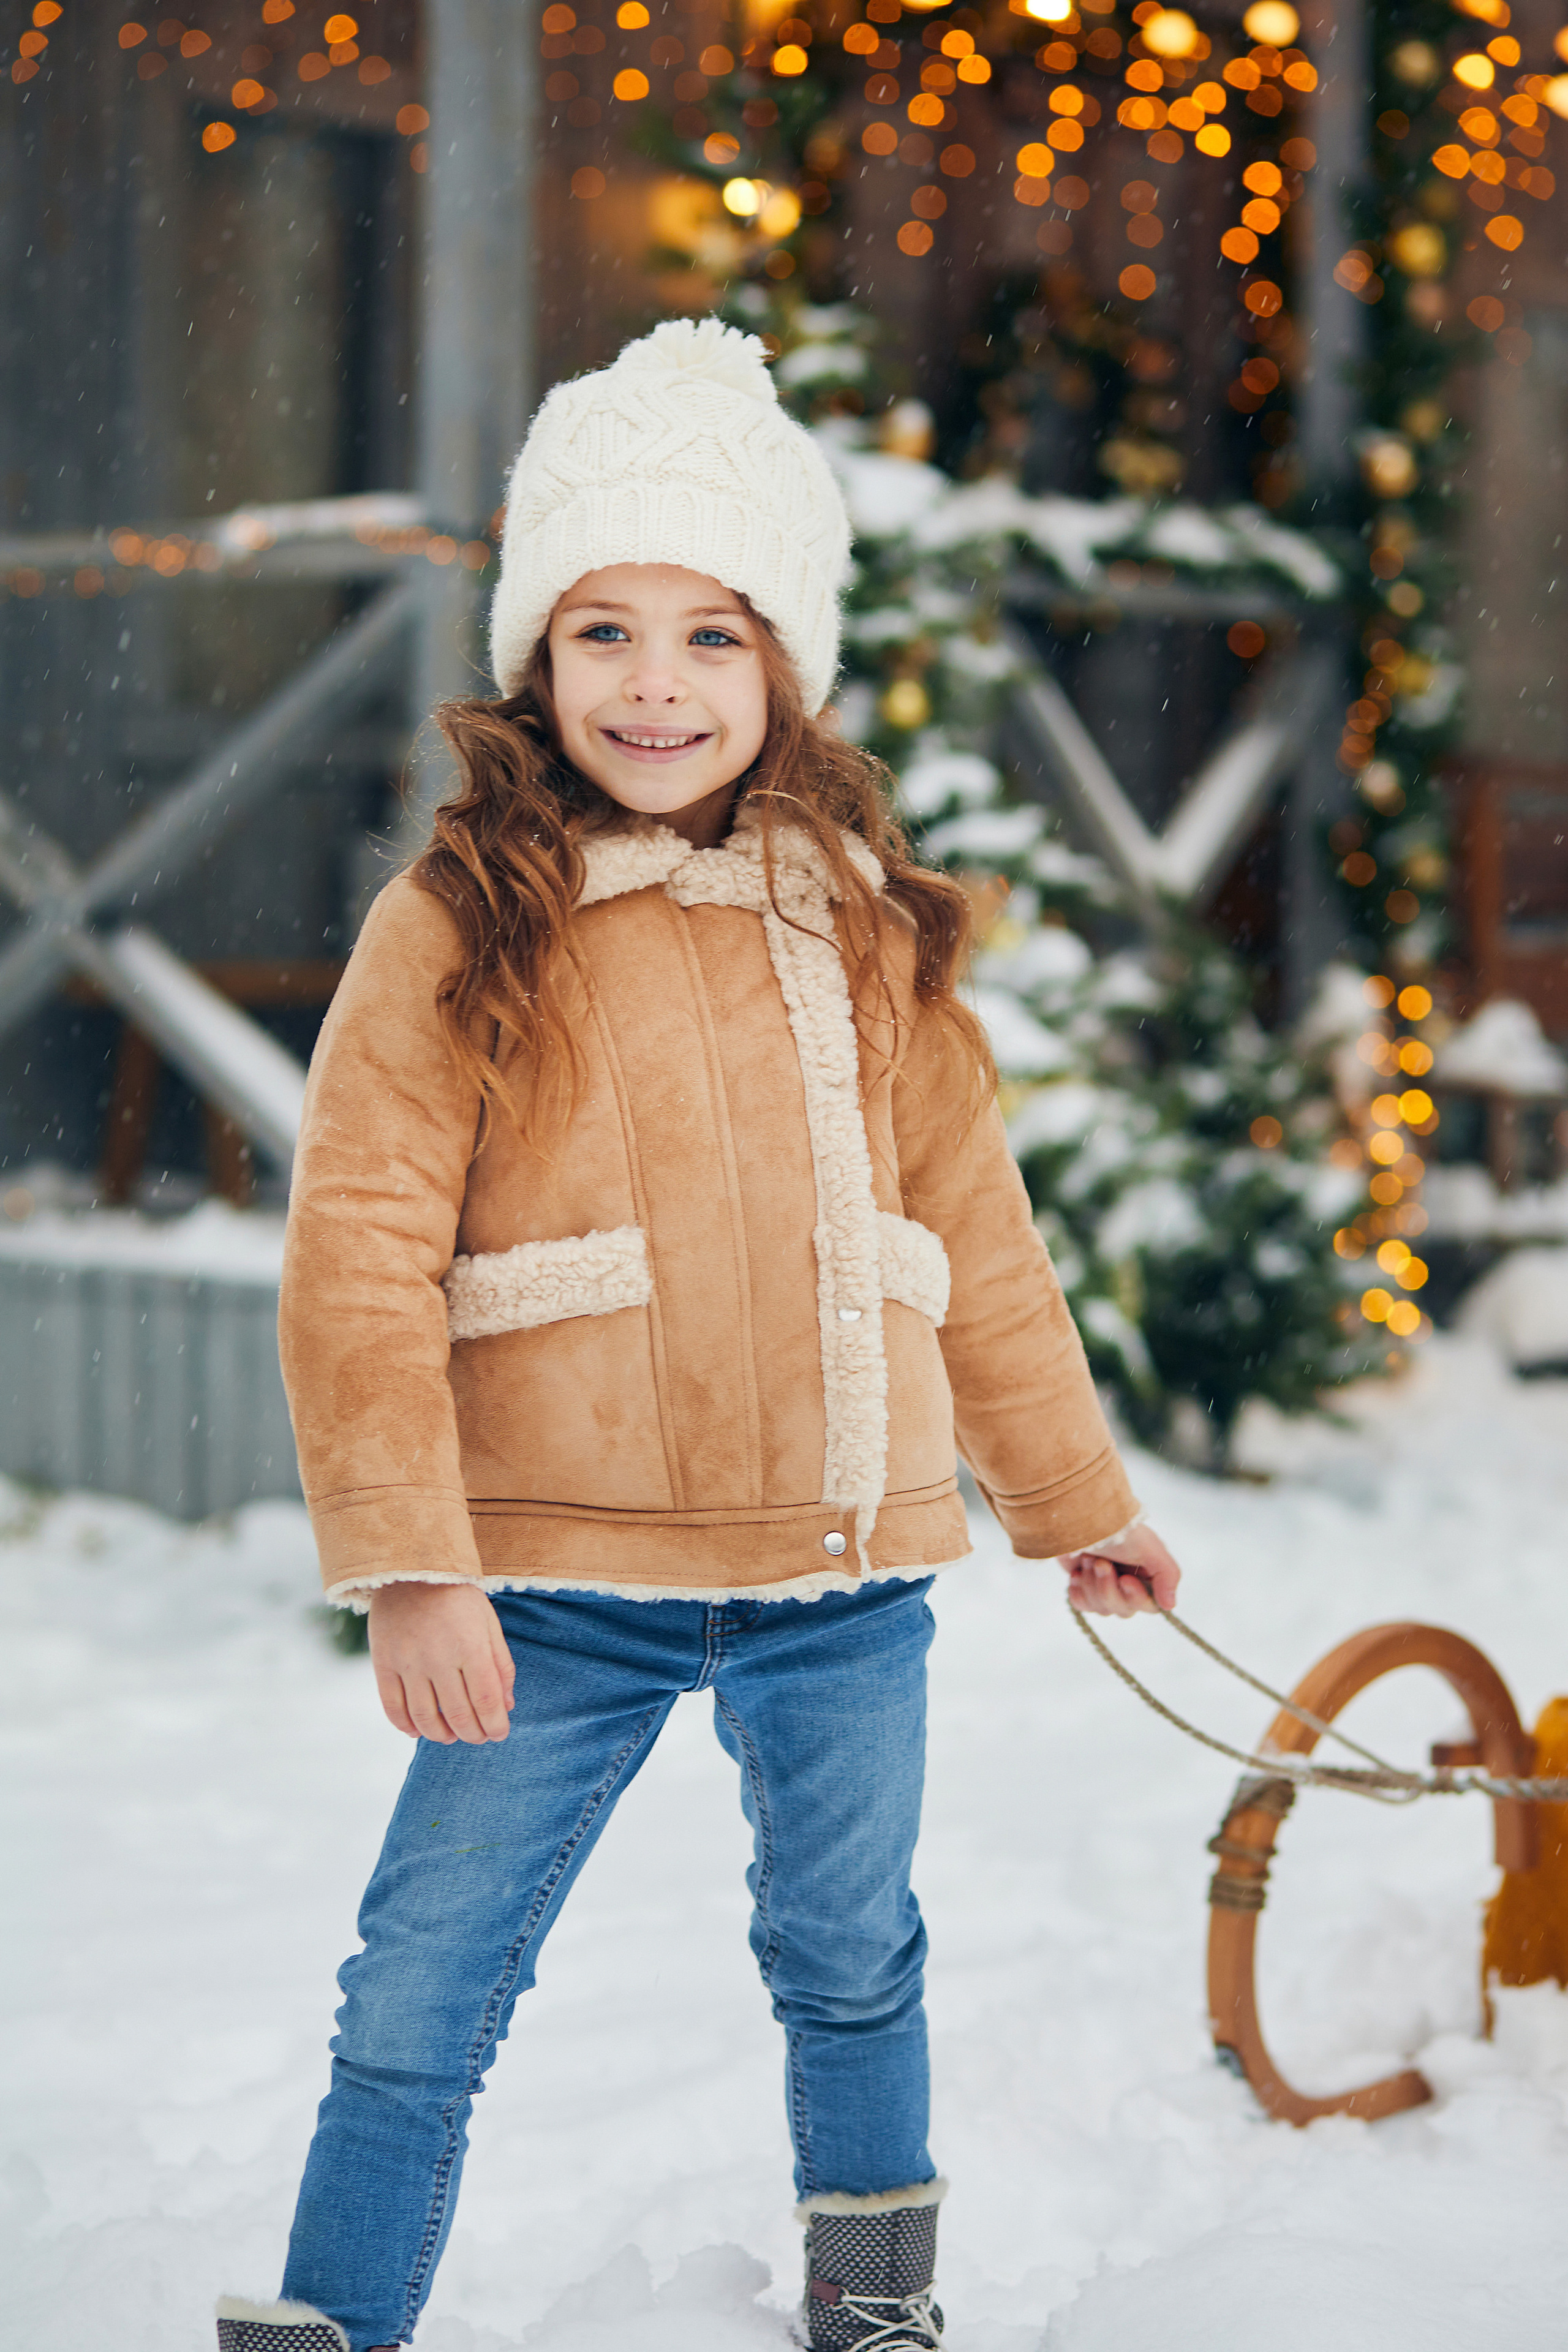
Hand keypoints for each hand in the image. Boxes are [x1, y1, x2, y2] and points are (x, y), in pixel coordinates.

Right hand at [367, 1581, 515, 1743]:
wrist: (411, 1569)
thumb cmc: (457, 1598)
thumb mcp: (488, 1623)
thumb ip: (500, 1665)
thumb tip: (506, 1706)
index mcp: (471, 1646)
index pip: (486, 1700)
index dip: (495, 1725)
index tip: (499, 1734)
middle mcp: (439, 1657)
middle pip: (458, 1713)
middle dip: (473, 1734)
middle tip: (478, 1737)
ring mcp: (407, 1662)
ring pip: (424, 1716)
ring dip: (440, 1735)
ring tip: (451, 1736)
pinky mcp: (383, 1662)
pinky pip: (392, 1706)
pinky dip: (405, 1726)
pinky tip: (417, 1732)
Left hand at [1060, 1522, 1180, 1617]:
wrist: (1079, 1517)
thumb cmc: (1117, 1527)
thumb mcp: (1150, 1546)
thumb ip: (1168, 1574)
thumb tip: (1171, 1605)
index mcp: (1148, 1576)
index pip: (1149, 1606)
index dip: (1136, 1597)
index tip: (1125, 1579)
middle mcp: (1128, 1585)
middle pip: (1123, 1610)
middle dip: (1108, 1586)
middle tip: (1100, 1562)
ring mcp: (1104, 1587)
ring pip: (1102, 1609)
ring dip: (1092, 1583)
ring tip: (1088, 1559)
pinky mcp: (1083, 1587)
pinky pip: (1082, 1606)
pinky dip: (1078, 1591)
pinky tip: (1077, 1573)